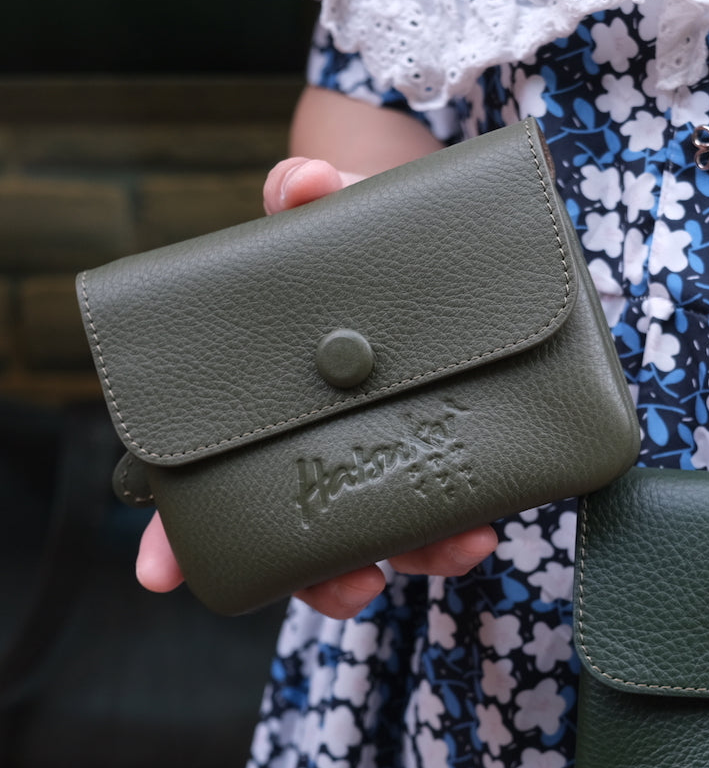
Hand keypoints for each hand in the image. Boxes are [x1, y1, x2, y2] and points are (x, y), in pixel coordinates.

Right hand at [135, 152, 498, 617]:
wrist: (447, 247)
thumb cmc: (362, 243)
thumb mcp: (333, 215)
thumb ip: (307, 198)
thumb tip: (301, 185)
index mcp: (273, 409)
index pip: (211, 487)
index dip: (177, 534)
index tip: (159, 571)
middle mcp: (329, 446)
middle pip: (307, 534)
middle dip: (327, 577)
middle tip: (359, 582)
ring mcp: (392, 456)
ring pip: (390, 534)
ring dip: (422, 554)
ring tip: (462, 545)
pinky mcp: (454, 453)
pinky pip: (454, 507)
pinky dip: (467, 523)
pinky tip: (489, 520)